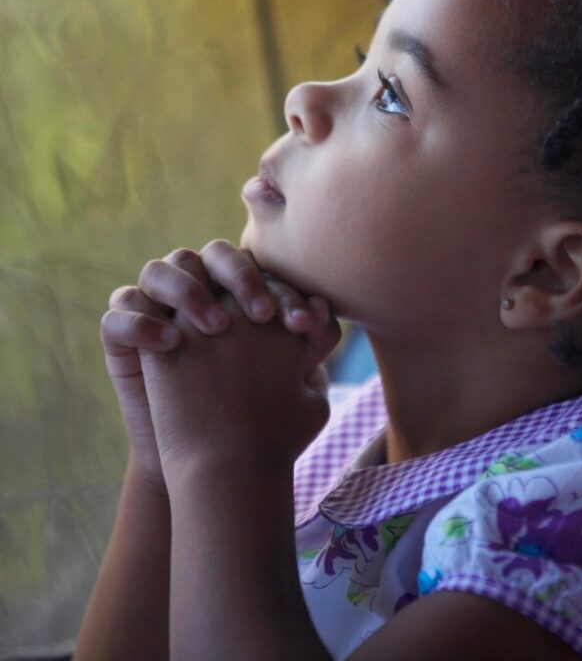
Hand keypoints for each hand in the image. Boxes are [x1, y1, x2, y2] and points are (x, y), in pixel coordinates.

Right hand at [101, 241, 333, 486]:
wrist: (211, 463)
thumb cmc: (258, 416)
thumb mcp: (294, 382)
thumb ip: (311, 344)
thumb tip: (325, 310)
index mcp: (237, 292)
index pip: (258, 267)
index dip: (282, 289)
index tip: (304, 324)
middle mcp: (197, 290)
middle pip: (211, 254)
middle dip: (240, 276)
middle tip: (261, 316)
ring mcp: (156, 309)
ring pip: (160, 269)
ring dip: (189, 291)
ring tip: (216, 329)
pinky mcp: (122, 338)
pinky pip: (120, 312)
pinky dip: (143, 322)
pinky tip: (171, 345)